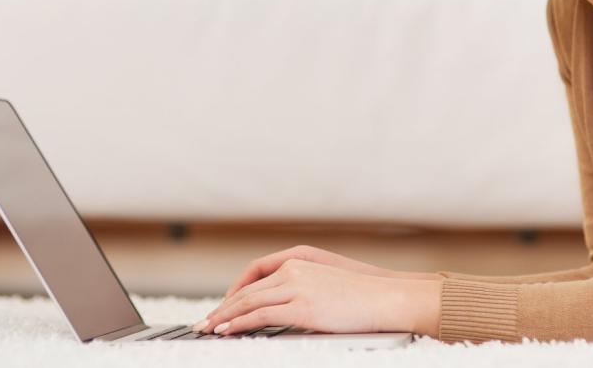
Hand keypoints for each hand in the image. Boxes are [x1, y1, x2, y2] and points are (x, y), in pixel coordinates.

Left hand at [193, 258, 441, 336]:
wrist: (387, 297)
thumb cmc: (364, 294)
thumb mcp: (327, 283)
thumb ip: (304, 288)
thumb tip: (286, 306)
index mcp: (298, 261)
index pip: (255, 273)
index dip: (235, 291)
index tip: (223, 306)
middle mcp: (294, 270)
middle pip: (247, 289)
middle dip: (223, 307)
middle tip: (205, 322)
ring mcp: (297, 288)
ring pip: (248, 302)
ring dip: (224, 317)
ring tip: (208, 329)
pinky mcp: (302, 307)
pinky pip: (261, 316)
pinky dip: (239, 324)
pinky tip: (227, 331)